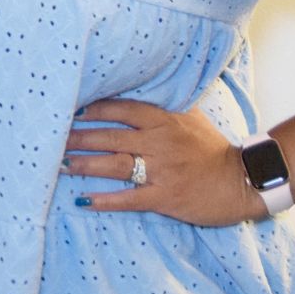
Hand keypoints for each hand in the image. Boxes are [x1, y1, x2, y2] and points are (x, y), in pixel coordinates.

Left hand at [64, 99, 262, 226]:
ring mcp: (162, 170)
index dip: (93, 110)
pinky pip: (128, 198)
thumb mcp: (190, 118)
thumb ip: (162, 108)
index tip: (69, 111)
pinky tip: (83, 199)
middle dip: (78, 137)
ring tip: (60, 164)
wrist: (243, 180)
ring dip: (85, 164)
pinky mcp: (166, 197)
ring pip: (114, 165)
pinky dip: (104, 199)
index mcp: (164, 120)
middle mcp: (160, 141)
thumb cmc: (213, 149)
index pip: (120, 109)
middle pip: (110, 136)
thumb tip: (132, 93)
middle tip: (52, 138)